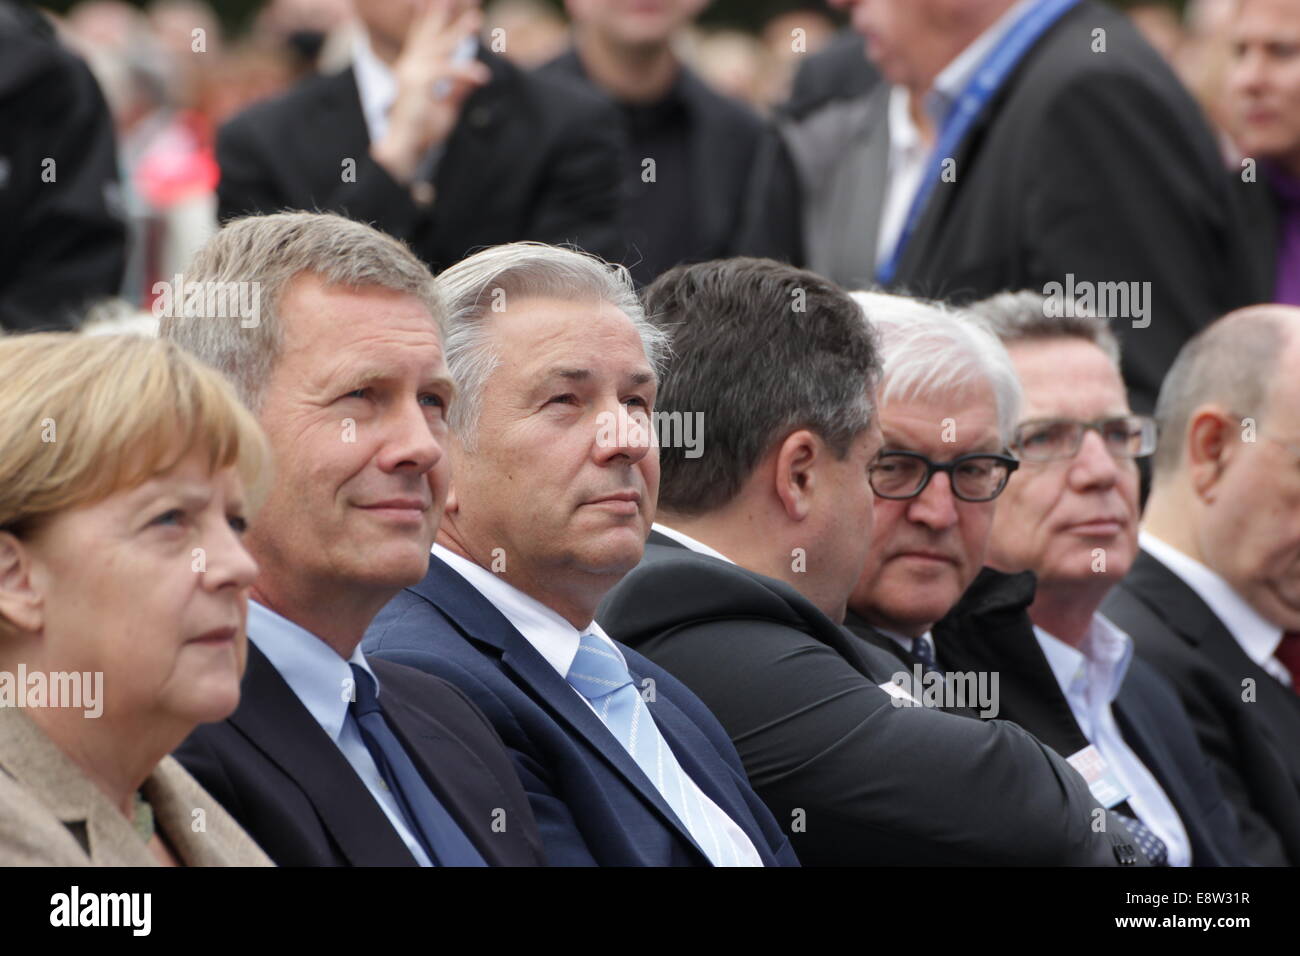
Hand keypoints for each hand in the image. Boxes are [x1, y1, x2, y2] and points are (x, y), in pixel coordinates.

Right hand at [370, 0, 490, 184]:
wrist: (403, 148)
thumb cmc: (421, 132)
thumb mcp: (445, 108)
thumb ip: (458, 90)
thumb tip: (474, 77)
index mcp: (412, 68)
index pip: (421, 36)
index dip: (428, 18)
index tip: (434, 0)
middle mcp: (409, 66)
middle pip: (432, 35)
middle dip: (447, 16)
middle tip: (467, 5)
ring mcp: (411, 72)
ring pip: (440, 47)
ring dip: (459, 32)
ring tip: (476, 19)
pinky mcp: (417, 83)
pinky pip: (446, 71)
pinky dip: (464, 72)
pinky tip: (482, 75)